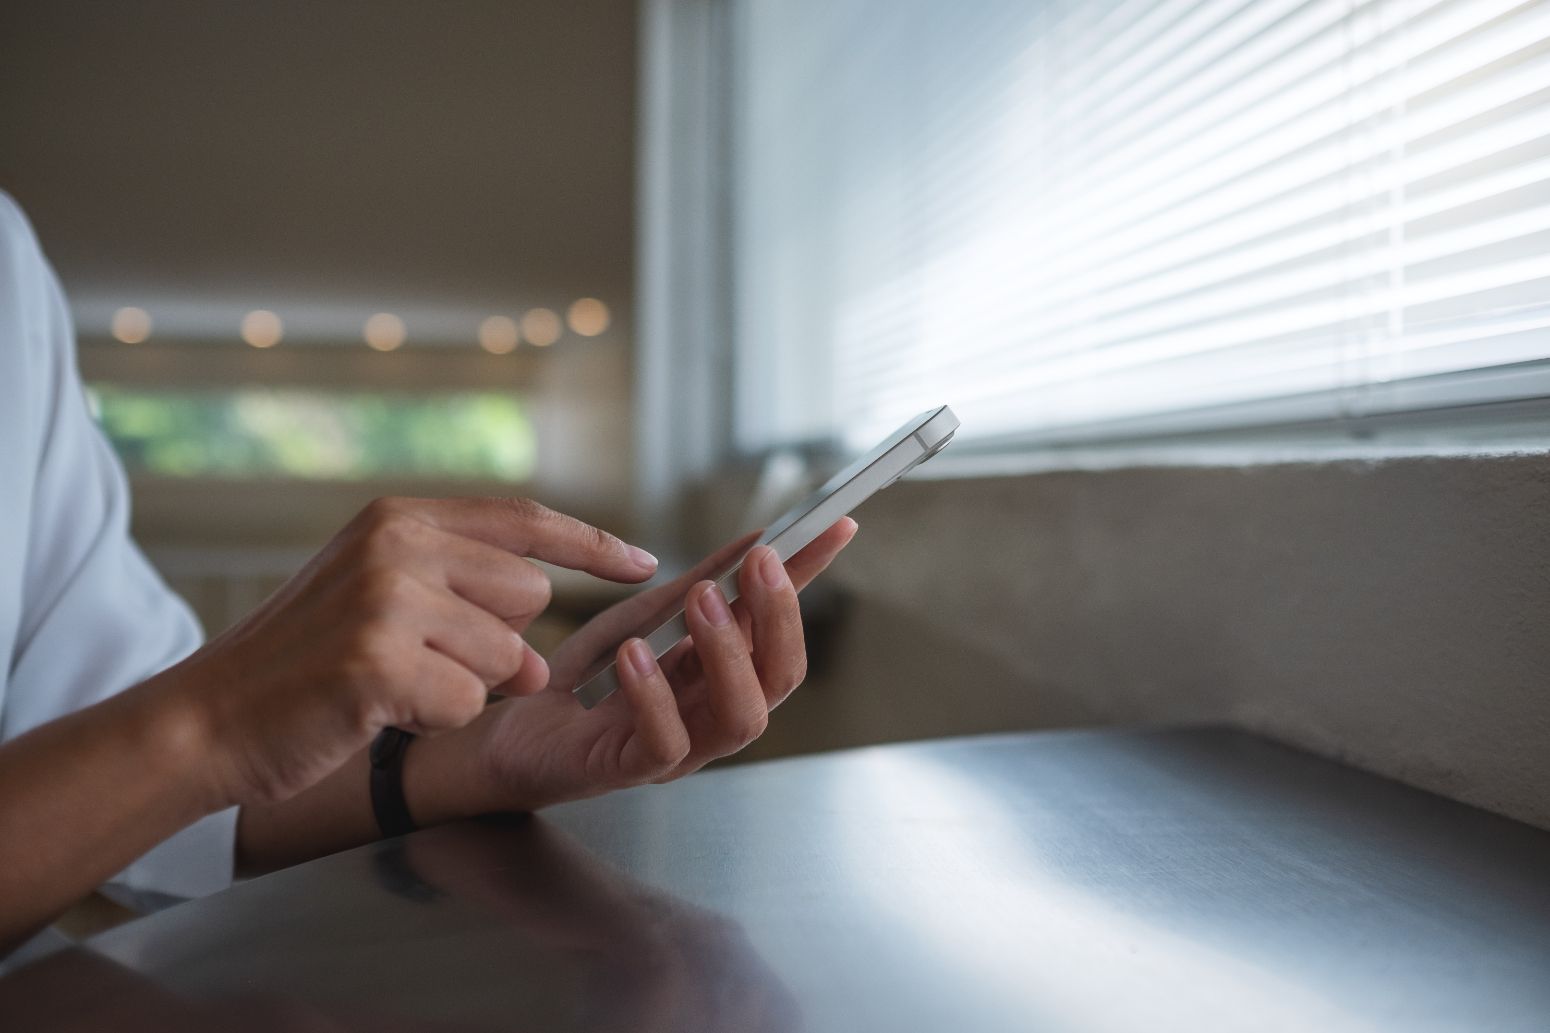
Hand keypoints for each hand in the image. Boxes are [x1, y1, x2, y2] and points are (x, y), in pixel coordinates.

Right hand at [152, 497, 657, 808]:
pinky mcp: (379, 659)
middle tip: (427, 662)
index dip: (592, 544)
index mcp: (400, 516)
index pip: (525, 518)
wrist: (209, 717)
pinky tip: (379, 713)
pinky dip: (433, 721)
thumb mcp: (379, 593)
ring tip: (393, 687)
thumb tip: (541, 646)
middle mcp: (398, 542)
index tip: (646, 564)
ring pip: (506, 657)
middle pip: (530, 597)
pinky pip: (466, 703)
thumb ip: (461, 592)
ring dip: (462, 689)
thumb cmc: (305, 664)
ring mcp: (387, 597)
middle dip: (501, 645)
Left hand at [464, 517, 857, 812]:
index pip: (783, 629)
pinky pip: (664, 744)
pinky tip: (636, 655)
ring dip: (729, 654)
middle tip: (759, 563)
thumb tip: (757, 539)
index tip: (833, 526)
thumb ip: (700, 585)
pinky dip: (656, 696)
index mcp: (723, 677)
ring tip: (703, 602)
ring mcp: (680, 749)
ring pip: (739, 718)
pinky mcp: (629, 771)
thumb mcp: (644, 617)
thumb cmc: (583, 679)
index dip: (810, 582)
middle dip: (779, 617)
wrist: (509, 732)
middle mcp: (712, 716)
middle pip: (780, 679)